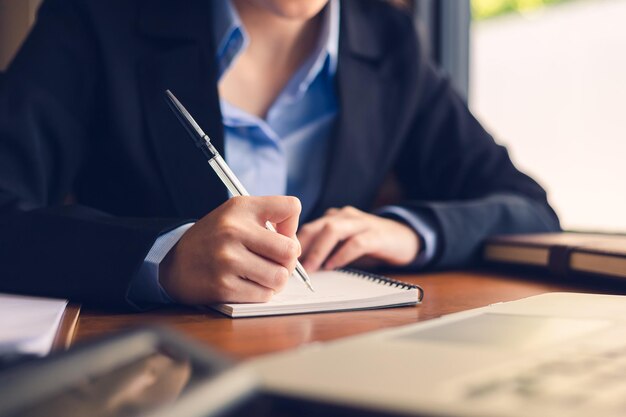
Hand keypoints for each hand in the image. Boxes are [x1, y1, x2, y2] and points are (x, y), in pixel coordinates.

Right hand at [159, 196, 301, 304]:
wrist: (175, 263)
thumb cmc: (215, 238)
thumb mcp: (237, 213)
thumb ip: (272, 215)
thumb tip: (296, 242)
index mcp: (241, 208)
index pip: (291, 207)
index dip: (292, 224)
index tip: (279, 233)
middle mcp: (233, 231)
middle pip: (291, 250)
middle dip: (289, 260)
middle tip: (276, 261)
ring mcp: (228, 260)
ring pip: (280, 277)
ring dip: (275, 279)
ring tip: (262, 273)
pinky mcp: (224, 287)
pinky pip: (264, 295)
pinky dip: (261, 292)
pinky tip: (248, 283)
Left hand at [298, 206, 419, 271]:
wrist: (406, 238)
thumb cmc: (370, 243)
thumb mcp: (344, 244)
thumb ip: (324, 250)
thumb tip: (297, 269)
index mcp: (333, 218)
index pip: (306, 226)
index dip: (292, 243)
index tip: (282, 261)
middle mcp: (344, 216)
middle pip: (316, 226)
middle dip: (301, 246)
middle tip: (290, 266)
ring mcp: (361, 223)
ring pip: (333, 230)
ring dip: (318, 250)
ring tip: (310, 268)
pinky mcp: (377, 235)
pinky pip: (356, 242)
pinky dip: (342, 254)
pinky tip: (333, 265)